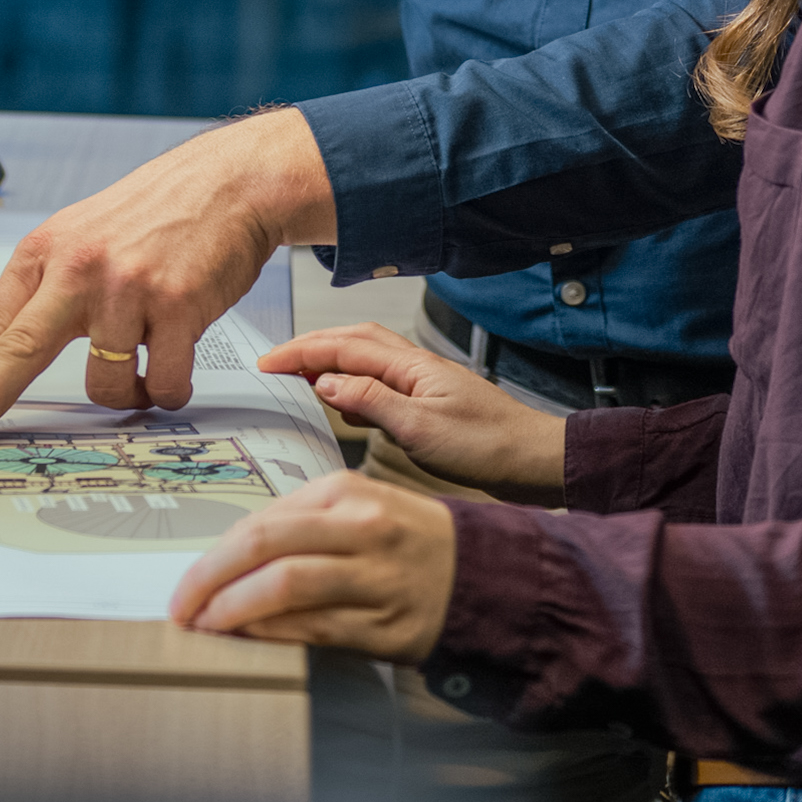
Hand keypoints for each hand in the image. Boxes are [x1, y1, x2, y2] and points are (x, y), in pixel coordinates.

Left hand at [0, 108, 337, 443]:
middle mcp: (81, 268)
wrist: (229, 183)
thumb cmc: (154, 214)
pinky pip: (162, 383)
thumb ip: (38, 290)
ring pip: (104, 384)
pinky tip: (171, 369)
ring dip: (124, 394)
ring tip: (141, 371)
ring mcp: (129, 288)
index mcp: (47, 252)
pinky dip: (166, 391)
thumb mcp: (78, 237)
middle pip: (18, 350)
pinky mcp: (179, 307)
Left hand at [169, 471, 456, 659]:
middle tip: (181, 606)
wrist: (484, 575)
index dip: (215, 554)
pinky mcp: (385, 621)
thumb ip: (302, 524)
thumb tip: (232, 558)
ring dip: (233, 610)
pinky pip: (314, 627)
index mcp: (347, 492)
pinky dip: (272, 635)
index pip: (261, 520)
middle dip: (209, 579)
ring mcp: (373, 574)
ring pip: (285, 585)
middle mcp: (360, 527)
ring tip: (206, 627)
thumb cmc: (411, 542)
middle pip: (263, 545)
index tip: (189, 581)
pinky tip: (250, 641)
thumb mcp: (361, 508)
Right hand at [259, 325, 568, 503]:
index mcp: (411, 366)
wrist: (534, 460)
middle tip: (275, 363)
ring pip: (366, 358)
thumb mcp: (421, 429)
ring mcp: (423, 382)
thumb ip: (371, 401)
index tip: (267, 362)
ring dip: (330, 360)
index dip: (301, 352)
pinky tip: (346, 405)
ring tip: (300, 377)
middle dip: (311, 346)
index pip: (343, 348)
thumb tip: (325, 381)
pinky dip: (353, 384)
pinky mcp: (429, 402)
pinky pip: (380, 382)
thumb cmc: (489, 446)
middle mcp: (415, 366)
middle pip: (353, 341)